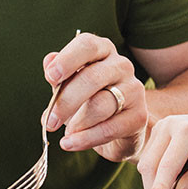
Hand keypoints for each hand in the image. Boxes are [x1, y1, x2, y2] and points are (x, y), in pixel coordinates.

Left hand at [44, 32, 145, 162]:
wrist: (118, 130)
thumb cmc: (89, 101)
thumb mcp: (69, 87)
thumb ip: (59, 77)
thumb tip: (48, 62)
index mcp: (102, 50)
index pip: (87, 45)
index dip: (67, 59)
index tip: (51, 77)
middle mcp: (121, 65)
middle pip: (92, 78)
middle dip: (66, 101)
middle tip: (50, 121)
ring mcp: (134, 89)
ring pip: (101, 104)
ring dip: (77, 123)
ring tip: (64, 135)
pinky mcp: (139, 115)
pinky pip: (110, 127)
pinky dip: (87, 138)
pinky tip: (72, 143)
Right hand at [138, 111, 187, 188]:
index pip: (167, 165)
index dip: (158, 187)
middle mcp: (170, 125)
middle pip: (150, 165)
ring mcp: (161, 127)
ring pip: (146, 164)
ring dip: (155, 183)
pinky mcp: (158, 132)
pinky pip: (149, 159)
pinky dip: (157, 174)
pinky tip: (176, 177)